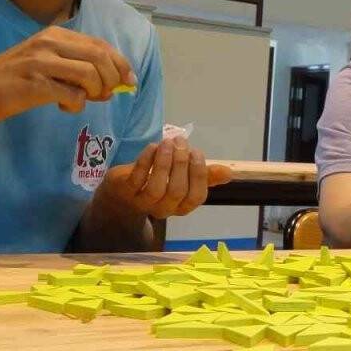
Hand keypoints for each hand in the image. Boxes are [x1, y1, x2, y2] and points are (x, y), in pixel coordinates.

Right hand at [0, 26, 134, 123]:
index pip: (100, 44)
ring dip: (95, 92)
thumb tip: (113, 83)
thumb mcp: (44, 61)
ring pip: (91, 74)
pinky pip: (73, 95)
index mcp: (55, 34)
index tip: (129, 80)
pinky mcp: (35, 84)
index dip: (120, 62)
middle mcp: (49, 42)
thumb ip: (76, 66)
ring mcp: (41, 62)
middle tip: (107, 95)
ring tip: (83, 100)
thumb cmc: (12, 80)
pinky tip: (64, 107)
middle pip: (100, 57)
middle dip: (112, 78)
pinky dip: (76, 105)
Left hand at [93, 137, 233, 221]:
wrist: (121, 194)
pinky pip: (137, 177)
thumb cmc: (158, 182)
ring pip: (157, 187)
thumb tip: (229, 172)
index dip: (199, 173)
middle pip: (177, 191)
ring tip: (168, 142)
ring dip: (164, 161)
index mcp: (181, 206)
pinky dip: (146, 159)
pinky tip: (153, 146)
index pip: (196, 196)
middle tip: (182, 142)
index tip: (196, 152)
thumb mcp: (183, 179)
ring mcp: (142, 202)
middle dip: (182, 164)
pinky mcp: (125, 190)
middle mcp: (164, 209)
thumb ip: (205, 176)